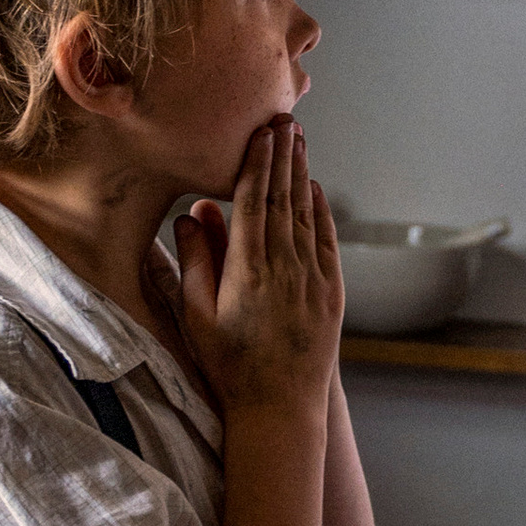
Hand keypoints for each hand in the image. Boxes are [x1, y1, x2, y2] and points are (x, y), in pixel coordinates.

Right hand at [170, 118, 342, 419]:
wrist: (280, 408)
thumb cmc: (228, 365)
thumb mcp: (197, 316)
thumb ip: (195, 261)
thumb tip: (193, 213)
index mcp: (247, 270)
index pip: (253, 201)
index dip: (257, 162)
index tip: (260, 132)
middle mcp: (285, 267)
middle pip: (283, 197)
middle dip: (282, 155)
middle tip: (283, 118)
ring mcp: (313, 278)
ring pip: (306, 213)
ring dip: (301, 173)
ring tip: (297, 140)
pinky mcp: (332, 292)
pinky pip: (326, 240)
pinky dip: (320, 210)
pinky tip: (314, 188)